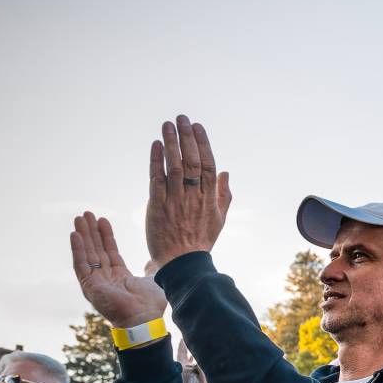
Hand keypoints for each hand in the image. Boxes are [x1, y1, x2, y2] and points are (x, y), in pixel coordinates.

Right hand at [71, 212, 166, 326]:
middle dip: (92, 231)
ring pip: (87, 253)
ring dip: (83, 235)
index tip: (102, 220)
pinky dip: (77, 249)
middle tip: (86, 214)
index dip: (106, 235)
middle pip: (96, 250)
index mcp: (120, 277)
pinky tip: (75, 234)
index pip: (110, 251)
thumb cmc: (150, 304)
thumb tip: (154, 262)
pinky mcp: (89, 286)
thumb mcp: (153, 280)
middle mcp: (106, 278)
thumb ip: (151, 269)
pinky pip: (80, 264)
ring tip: (80, 218)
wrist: (143, 318)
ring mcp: (96, 282)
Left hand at [144, 116, 232, 266]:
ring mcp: (176, 201)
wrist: (182, 263)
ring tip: (167, 124)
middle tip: (181, 119)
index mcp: (210, 199)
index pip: (209, 165)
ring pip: (175, 166)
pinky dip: (156, 160)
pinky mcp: (158, 207)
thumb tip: (227, 173)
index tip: (198, 127)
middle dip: (187, 137)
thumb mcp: (219, 219)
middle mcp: (194, 197)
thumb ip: (224, 195)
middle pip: (193, 161)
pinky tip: (155, 145)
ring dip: (171, 143)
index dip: (204, 144)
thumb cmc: (200, 241)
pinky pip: (157, 179)